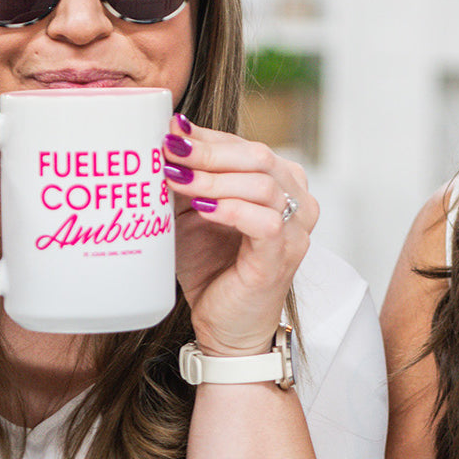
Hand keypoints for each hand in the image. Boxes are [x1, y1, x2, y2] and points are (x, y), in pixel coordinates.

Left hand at [163, 113, 318, 355]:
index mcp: (282, 183)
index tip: (172, 129)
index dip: (208, 136)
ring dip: (214, 178)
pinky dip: (231, 209)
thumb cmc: (213, 269)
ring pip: (262, 185)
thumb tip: (160, 145)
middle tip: (168, 148)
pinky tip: (202, 207)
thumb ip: (188, 182)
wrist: (227, 329)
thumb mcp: (195, 214)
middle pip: (258, 157)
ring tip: (175, 177)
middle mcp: (297, 201)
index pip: (247, 147)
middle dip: (208, 151)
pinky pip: (266, 222)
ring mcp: (295, 229)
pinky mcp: (283, 256)